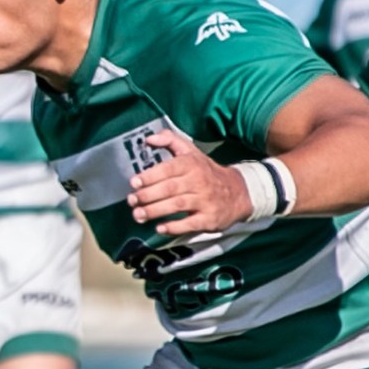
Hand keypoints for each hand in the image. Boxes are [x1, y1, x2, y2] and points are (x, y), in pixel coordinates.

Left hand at [128, 129, 251, 234]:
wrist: (238, 192)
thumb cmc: (206, 172)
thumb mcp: (191, 152)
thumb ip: (170, 141)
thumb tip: (148, 139)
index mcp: (192, 164)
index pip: (169, 168)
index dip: (150, 176)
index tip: (134, 183)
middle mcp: (199, 181)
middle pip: (170, 188)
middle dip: (148, 195)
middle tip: (131, 200)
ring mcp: (205, 200)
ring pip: (177, 205)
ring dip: (155, 211)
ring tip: (138, 215)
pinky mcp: (209, 218)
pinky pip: (190, 224)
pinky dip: (174, 227)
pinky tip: (159, 228)